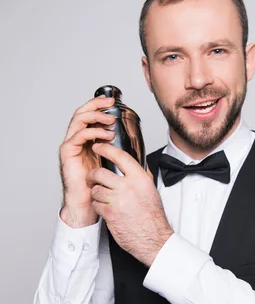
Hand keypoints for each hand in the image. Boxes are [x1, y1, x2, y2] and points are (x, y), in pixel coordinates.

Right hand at [59, 95, 116, 225]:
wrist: (88, 202)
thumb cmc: (99, 184)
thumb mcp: (113, 164)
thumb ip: (119, 151)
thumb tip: (139, 146)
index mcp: (87, 140)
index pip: (90, 116)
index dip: (99, 105)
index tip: (112, 101)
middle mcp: (77, 140)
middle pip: (82, 113)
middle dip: (96, 105)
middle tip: (109, 103)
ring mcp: (71, 145)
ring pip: (79, 121)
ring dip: (96, 116)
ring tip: (110, 119)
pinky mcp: (67, 153)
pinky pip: (77, 136)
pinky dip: (92, 132)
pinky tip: (104, 134)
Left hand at [88, 142, 172, 266]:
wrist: (153, 238)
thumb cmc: (152, 216)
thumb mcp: (151, 190)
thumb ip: (141, 176)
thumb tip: (134, 163)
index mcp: (139, 179)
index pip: (119, 156)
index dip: (105, 149)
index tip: (98, 146)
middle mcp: (128, 187)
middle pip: (100, 173)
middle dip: (93, 175)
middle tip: (92, 177)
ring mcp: (117, 201)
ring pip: (95, 189)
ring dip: (96, 193)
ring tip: (102, 197)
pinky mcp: (110, 214)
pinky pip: (95, 203)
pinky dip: (97, 205)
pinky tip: (105, 208)